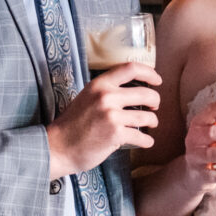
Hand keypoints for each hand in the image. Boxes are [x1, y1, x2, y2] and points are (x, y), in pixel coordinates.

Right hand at [47, 61, 160, 178]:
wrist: (58, 147)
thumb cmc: (72, 125)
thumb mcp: (86, 98)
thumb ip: (105, 91)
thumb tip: (131, 90)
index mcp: (99, 84)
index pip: (130, 68)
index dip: (149, 72)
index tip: (157, 80)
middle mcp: (106, 96)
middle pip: (146, 93)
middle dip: (155, 100)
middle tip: (154, 106)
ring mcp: (112, 115)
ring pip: (147, 116)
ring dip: (153, 121)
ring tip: (151, 124)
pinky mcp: (116, 134)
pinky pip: (142, 136)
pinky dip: (147, 141)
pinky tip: (146, 142)